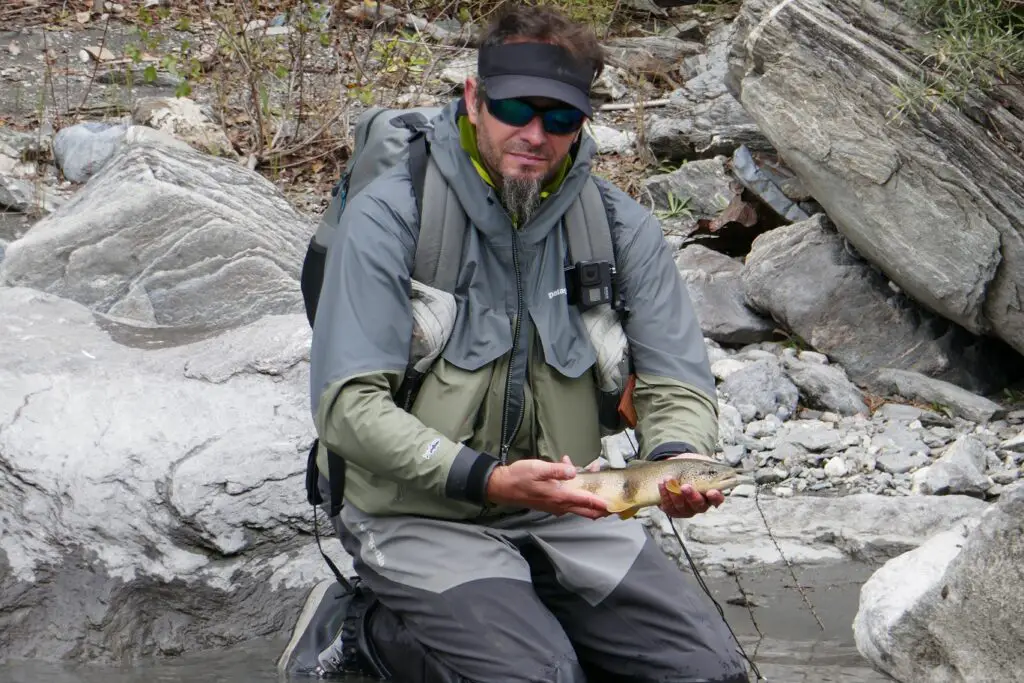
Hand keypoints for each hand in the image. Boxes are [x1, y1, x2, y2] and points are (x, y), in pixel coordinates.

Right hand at [486, 456, 609, 519]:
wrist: (502, 486)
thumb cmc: (520, 477)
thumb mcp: (538, 468)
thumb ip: (556, 470)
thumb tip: (573, 470)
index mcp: (559, 497)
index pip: (586, 502)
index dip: (601, 504)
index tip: (615, 506)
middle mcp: (559, 504)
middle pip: (585, 510)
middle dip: (600, 508)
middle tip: (613, 506)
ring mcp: (554, 505)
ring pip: (577, 504)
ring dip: (588, 496)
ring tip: (594, 480)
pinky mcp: (550, 502)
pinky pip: (568, 499)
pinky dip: (575, 489)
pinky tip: (571, 471)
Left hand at [657, 454, 724, 518]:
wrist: (673, 467)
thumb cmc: (690, 467)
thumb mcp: (701, 463)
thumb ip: (708, 467)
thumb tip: (717, 467)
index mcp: (710, 495)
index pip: (717, 500)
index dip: (715, 497)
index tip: (711, 491)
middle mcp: (700, 505)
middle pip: (698, 506)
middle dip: (692, 496)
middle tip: (685, 486)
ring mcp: (686, 510)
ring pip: (681, 507)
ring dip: (674, 493)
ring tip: (668, 479)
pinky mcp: (672, 510)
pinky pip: (668, 506)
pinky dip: (664, 494)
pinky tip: (661, 483)